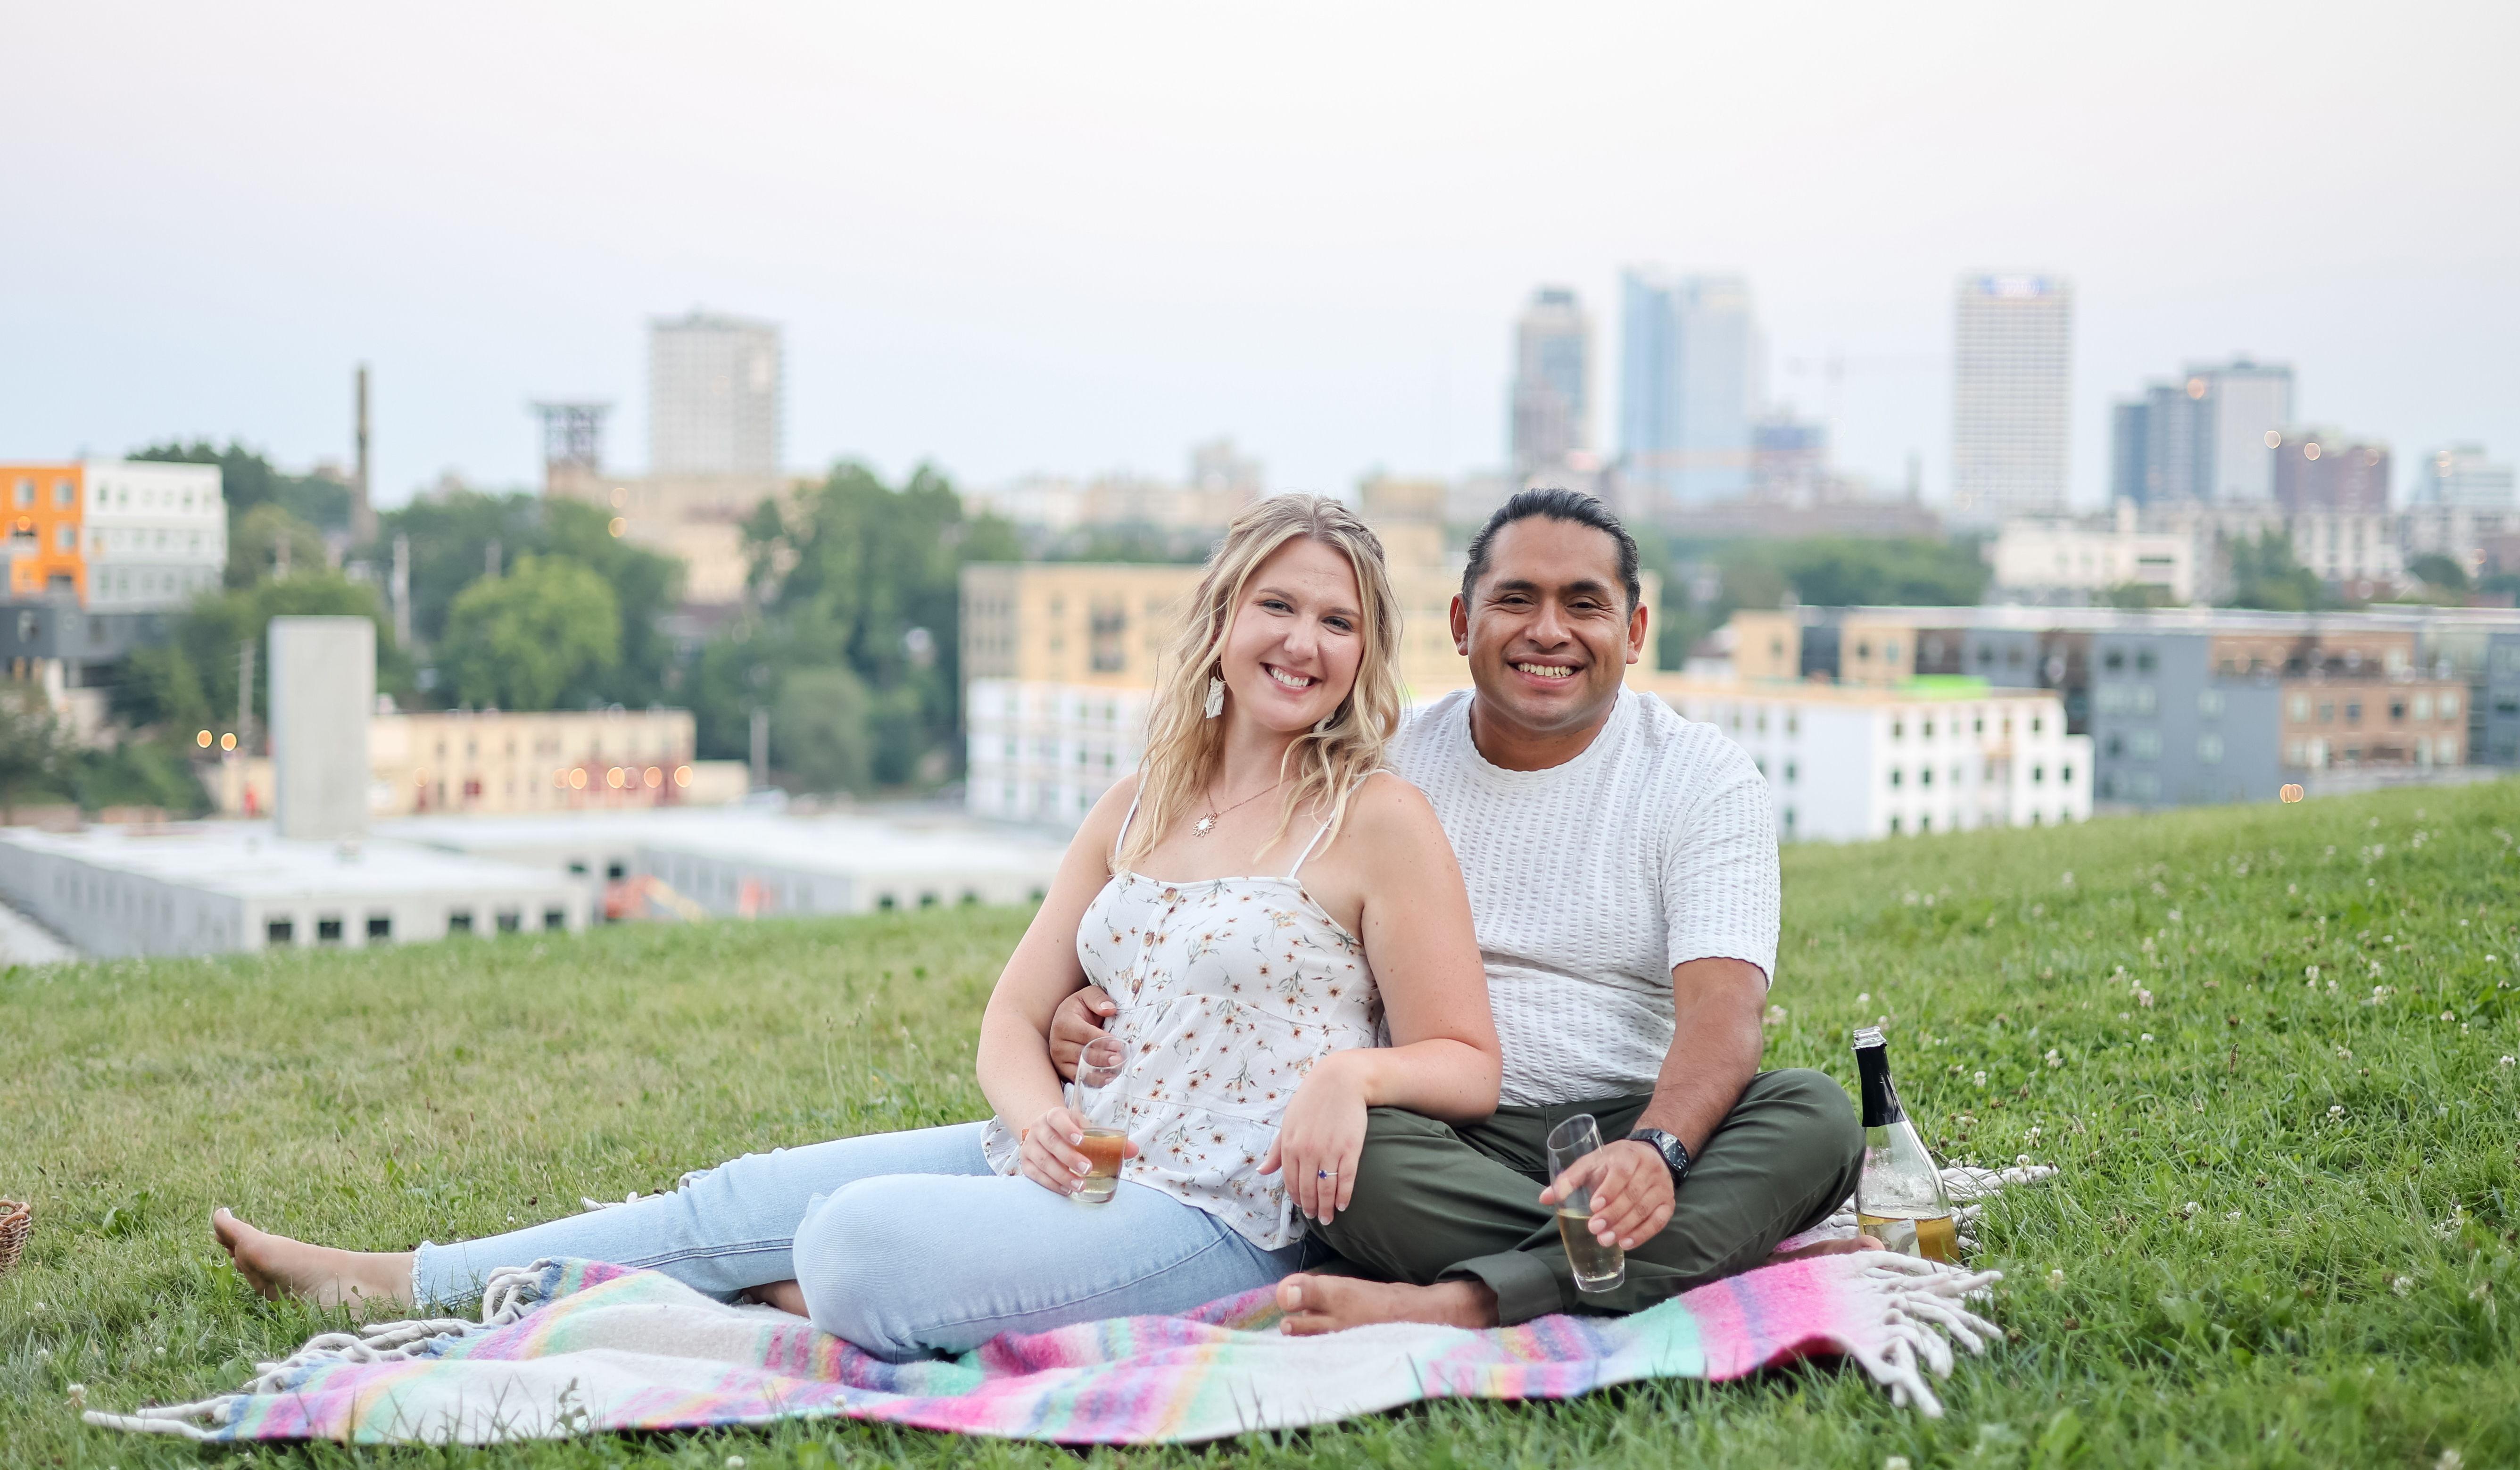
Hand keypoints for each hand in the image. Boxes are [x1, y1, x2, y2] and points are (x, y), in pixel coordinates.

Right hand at [1015, 1105, 1135, 1195]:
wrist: (1044, 1133)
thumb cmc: (1070, 1131)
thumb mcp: (1085, 1128)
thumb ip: (1108, 1138)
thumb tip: (1134, 1150)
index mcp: (1054, 1115)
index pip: (1057, 1117)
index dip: (1068, 1128)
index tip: (1082, 1140)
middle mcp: (1038, 1129)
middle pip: (1051, 1142)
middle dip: (1069, 1157)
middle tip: (1088, 1169)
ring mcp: (1029, 1146)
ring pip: (1042, 1161)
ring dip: (1062, 1175)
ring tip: (1080, 1186)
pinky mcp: (1025, 1163)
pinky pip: (1035, 1175)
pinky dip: (1051, 1184)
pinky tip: (1066, 1190)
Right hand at [1048, 985, 1115, 1079]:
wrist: (1067, 1020)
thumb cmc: (1080, 1008)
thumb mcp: (1087, 995)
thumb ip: (1098, 999)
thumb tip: (1110, 1009)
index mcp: (1063, 1023)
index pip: (1084, 1034)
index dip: (1102, 1040)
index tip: (1119, 1044)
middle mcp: (1057, 1043)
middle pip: (1082, 1054)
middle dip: (1103, 1058)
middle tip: (1120, 1059)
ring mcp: (1059, 1059)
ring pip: (1080, 1069)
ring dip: (1100, 1071)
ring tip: (1117, 1070)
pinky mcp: (1064, 1071)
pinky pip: (1079, 1079)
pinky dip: (1095, 1080)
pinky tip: (1109, 1078)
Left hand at [1258, 1052, 1368, 1224]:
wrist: (1341, 1080)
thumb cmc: (1312, 1099)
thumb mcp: (1288, 1121)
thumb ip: (1276, 1149)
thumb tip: (1261, 1171)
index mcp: (1289, 1145)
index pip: (1290, 1180)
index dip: (1296, 1196)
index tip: (1301, 1206)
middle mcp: (1307, 1151)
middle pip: (1307, 1188)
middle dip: (1311, 1206)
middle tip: (1315, 1217)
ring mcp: (1329, 1151)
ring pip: (1326, 1188)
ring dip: (1326, 1207)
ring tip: (1328, 1217)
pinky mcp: (1350, 1149)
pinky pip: (1345, 1179)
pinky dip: (1344, 1196)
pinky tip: (1343, 1205)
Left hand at [1540, 1139, 1674, 1249]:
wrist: (1651, 1155)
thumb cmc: (1614, 1161)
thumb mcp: (1592, 1162)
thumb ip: (1570, 1179)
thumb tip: (1544, 1198)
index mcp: (1627, 1155)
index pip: (1621, 1172)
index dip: (1608, 1190)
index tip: (1593, 1206)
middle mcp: (1648, 1169)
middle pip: (1633, 1194)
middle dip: (1613, 1214)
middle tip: (1594, 1229)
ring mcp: (1661, 1187)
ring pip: (1645, 1209)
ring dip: (1625, 1227)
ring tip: (1606, 1240)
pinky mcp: (1668, 1203)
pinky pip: (1659, 1221)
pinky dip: (1643, 1234)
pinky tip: (1626, 1243)